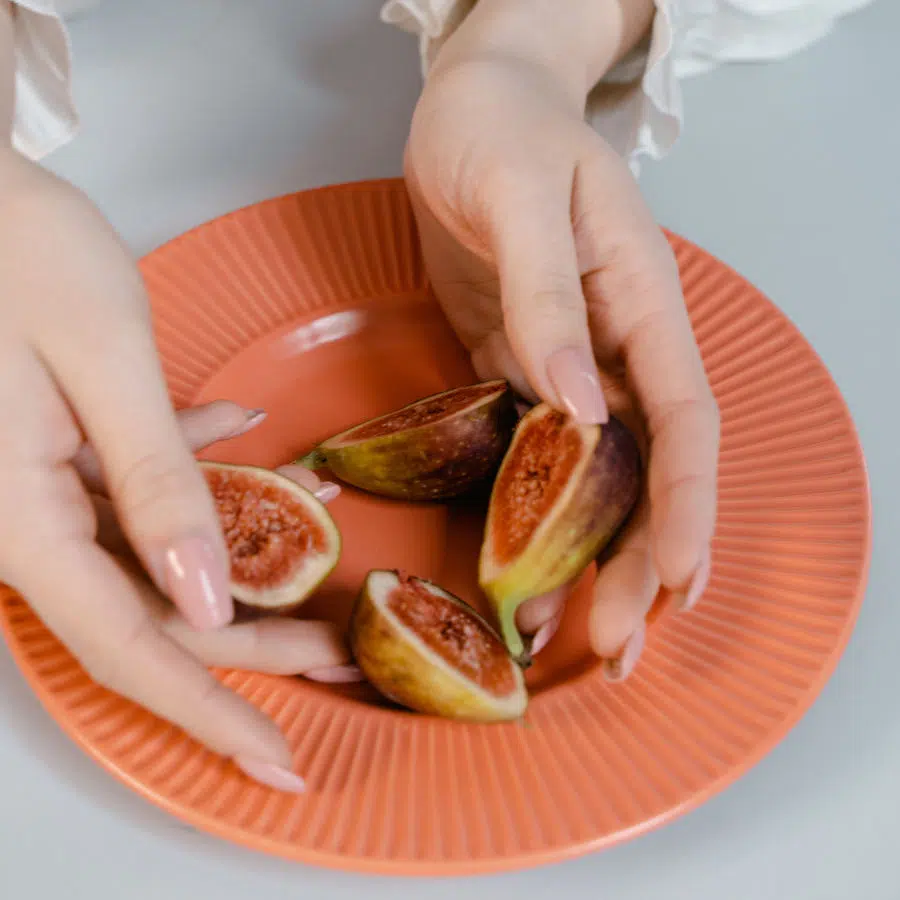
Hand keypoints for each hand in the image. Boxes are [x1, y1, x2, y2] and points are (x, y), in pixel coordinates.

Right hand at [0, 153, 355, 792]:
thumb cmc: (14, 246)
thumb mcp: (103, 361)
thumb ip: (156, 481)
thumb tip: (201, 596)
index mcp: (20, 518)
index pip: (131, 648)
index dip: (210, 710)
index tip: (276, 759)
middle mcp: (25, 521)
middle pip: (154, 613)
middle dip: (255, 642)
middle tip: (341, 656)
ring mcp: (40, 488)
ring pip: (156, 556)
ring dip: (244, 553)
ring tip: (327, 558)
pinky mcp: (58, 452)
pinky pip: (138, 491)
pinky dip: (200, 477)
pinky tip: (250, 444)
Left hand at [404, 9, 718, 677]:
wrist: (466, 108)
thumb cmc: (502, 130)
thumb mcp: (523, 197)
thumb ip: (549, 296)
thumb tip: (578, 402)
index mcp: (641, 302)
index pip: (683, 420)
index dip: (686, 505)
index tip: (675, 580)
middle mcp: (614, 347)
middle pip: (643, 470)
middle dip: (637, 559)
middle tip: (614, 645)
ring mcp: (563, 363)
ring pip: (590, 476)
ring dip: (586, 554)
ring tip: (569, 629)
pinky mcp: (511, 368)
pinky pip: (526, 453)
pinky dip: (528, 513)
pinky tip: (517, 563)